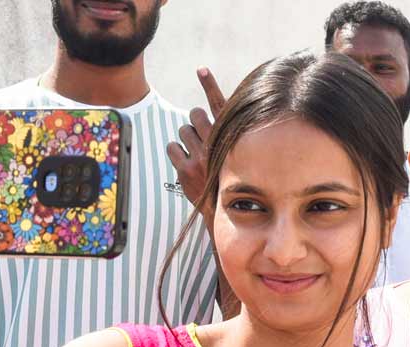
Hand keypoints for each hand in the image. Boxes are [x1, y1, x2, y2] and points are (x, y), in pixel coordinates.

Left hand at [166, 67, 227, 207]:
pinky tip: (185, 162)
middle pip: (194, 115)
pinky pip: (172, 148)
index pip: (220, 106)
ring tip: (196, 153)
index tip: (201, 69)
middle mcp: (217, 145)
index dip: (209, 85)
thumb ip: (228, 136)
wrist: (226, 215)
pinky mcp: (185, 170)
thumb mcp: (237, 156)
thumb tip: (211, 119)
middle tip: (200, 136)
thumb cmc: (232, 180)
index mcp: (231, 139)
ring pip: (182, 130)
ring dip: (186, 137)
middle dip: (195, 122)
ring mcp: (200, 158)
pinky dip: (176, 152)